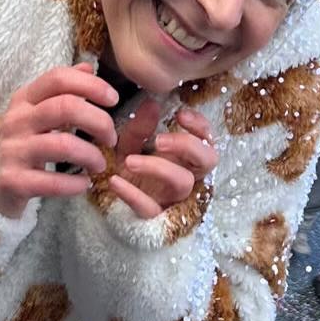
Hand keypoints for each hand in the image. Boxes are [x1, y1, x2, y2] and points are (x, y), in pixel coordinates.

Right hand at [0, 65, 119, 220]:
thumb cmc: (22, 144)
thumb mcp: (36, 113)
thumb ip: (62, 91)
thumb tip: (88, 67)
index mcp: (24, 99)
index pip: (58, 78)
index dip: (91, 85)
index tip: (113, 99)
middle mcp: (16, 120)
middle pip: (66, 107)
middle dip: (99, 121)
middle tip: (111, 139)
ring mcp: (12, 150)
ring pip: (63, 145)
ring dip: (91, 156)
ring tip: (100, 165)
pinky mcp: (12, 181)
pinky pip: (51, 182)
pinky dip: (75, 184)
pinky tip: (84, 184)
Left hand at [107, 99, 217, 219]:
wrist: (111, 204)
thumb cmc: (130, 171)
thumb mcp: (130, 145)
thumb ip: (140, 127)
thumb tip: (151, 103)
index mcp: (185, 158)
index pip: (207, 139)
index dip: (200, 126)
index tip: (181, 114)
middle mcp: (186, 175)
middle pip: (208, 160)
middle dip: (188, 145)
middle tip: (160, 140)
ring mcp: (172, 197)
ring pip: (182, 183)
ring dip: (158, 168)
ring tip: (130, 160)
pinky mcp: (154, 217)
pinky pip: (149, 208)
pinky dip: (132, 195)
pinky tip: (115, 181)